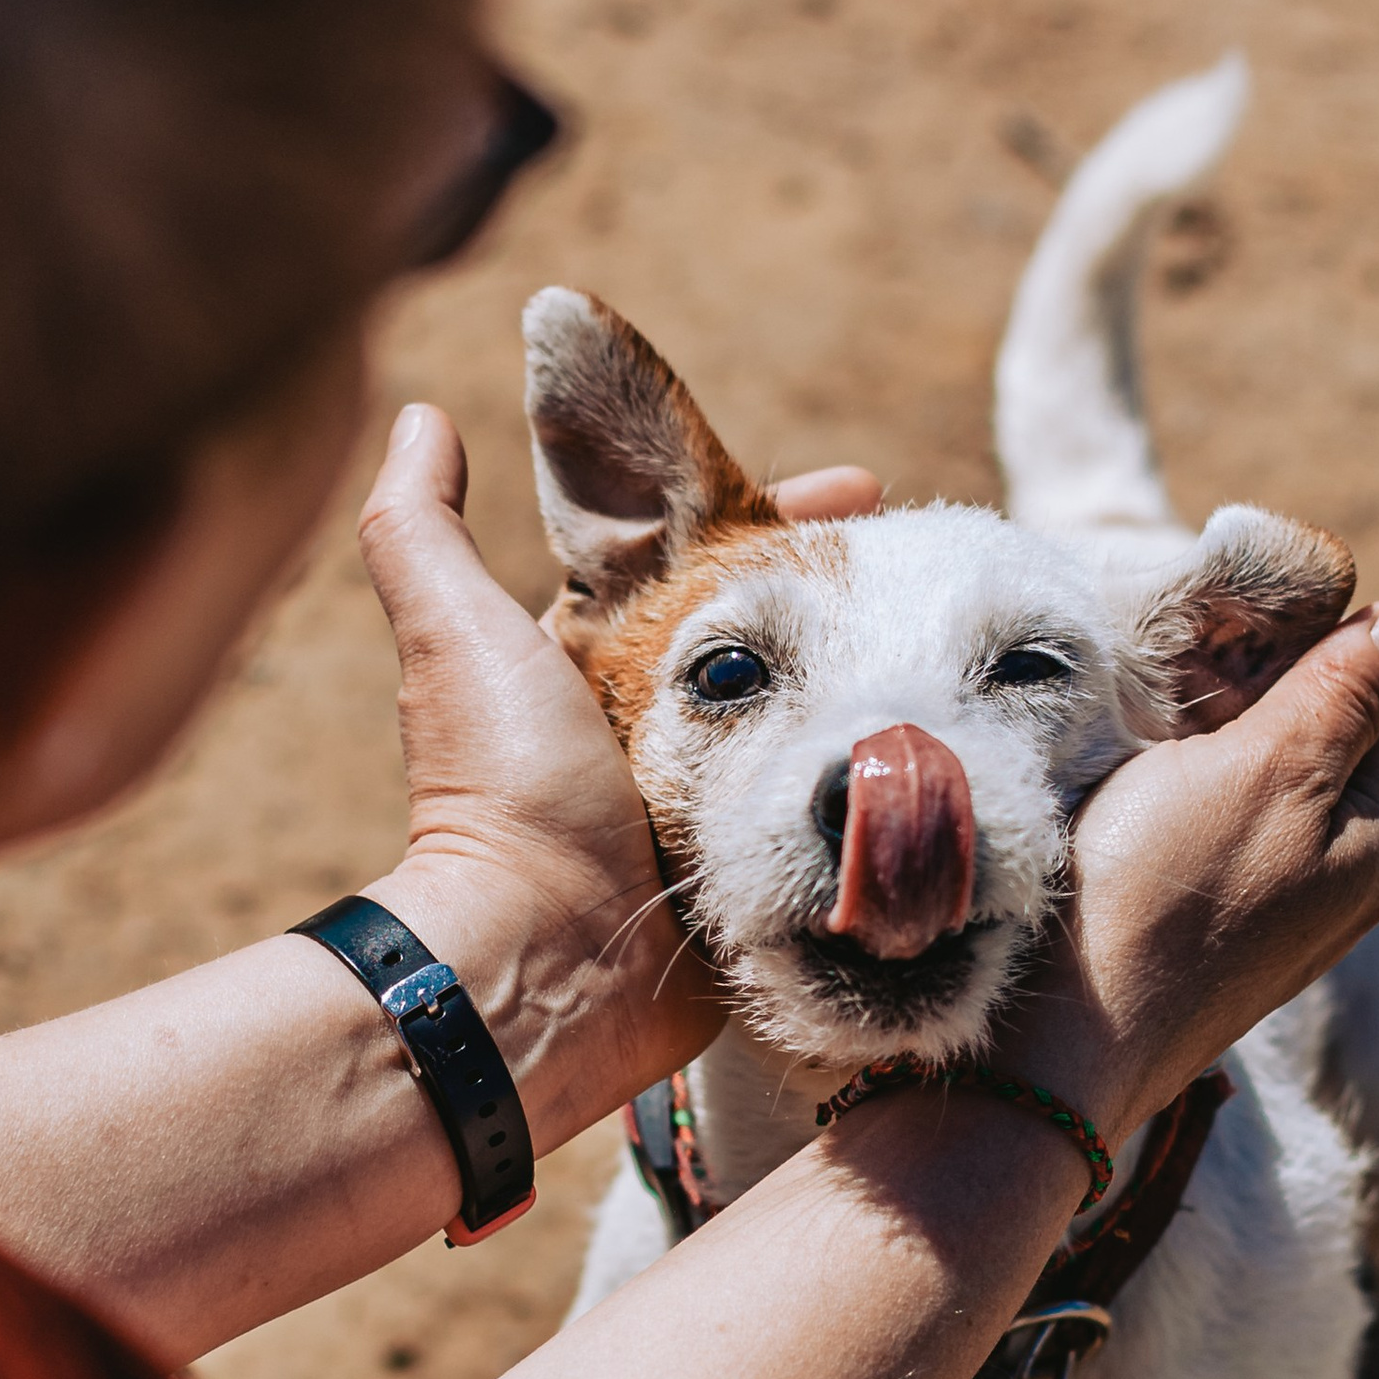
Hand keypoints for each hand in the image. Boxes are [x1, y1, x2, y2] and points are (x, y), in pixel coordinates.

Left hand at [358, 406, 875, 1152]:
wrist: (542, 964)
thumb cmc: (500, 792)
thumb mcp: (457, 636)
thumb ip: (420, 526)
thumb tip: (422, 414)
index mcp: (595, 665)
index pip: (703, 563)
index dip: (780, 517)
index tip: (864, 483)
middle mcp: (658, 730)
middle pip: (777, 637)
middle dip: (852, 591)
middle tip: (932, 558)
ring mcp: (715, 804)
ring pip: (815, 714)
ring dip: (880, 673)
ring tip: (959, 625)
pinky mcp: (761, 871)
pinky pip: (835, 805)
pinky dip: (879, 769)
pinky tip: (946, 731)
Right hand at [998, 602, 1378, 1151]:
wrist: (1053, 1044)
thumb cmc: (1162, 890)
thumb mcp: (1267, 766)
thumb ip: (1341, 693)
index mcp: (1370, 850)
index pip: (1361, 707)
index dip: (1290, 662)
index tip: (1213, 651)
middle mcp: (1331, 897)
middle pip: (1302, 752)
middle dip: (1239, 711)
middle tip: (1162, 695)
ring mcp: (1260, 930)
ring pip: (1241, 797)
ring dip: (1193, 758)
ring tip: (1133, 753)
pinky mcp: (1192, 948)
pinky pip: (1195, 846)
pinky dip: (1161, 812)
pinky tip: (1116, 816)